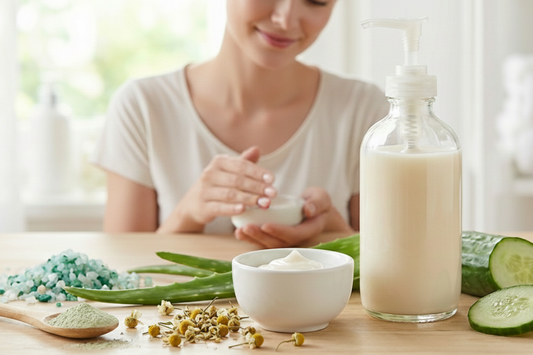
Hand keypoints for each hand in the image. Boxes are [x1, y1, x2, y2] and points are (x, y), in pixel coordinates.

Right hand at [157, 146, 275, 232]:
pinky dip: (232, 208)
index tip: (272, 179)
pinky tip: (244, 209)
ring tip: (264, 203)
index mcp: (219, 162)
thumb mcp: (229, 171)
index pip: (241, 165)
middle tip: (272, 194)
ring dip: (249, 199)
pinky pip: (219, 207)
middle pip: (237, 180)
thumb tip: (257, 149)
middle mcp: (210, 174)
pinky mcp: (203, 206)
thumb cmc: (218, 184)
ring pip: (230, 194)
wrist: (194, 203)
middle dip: (257, 187)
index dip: (258, 172)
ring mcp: (205, 190)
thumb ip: (244, 162)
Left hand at [234, 186, 352, 247]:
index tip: (266, 225)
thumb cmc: (318, 202)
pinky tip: (238, 231)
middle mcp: (294, 238)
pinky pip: (262, 239)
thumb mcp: (322, 198)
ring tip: (239, 231)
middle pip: (277, 242)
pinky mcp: (276, 236)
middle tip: (246, 228)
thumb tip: (308, 210)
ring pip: (267, 243)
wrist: (316, 209)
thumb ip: (317, 203)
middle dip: (260, 236)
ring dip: (252, 238)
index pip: (293, 234)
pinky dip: (250, 237)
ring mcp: (284, 239)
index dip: (279, 231)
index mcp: (308, 230)